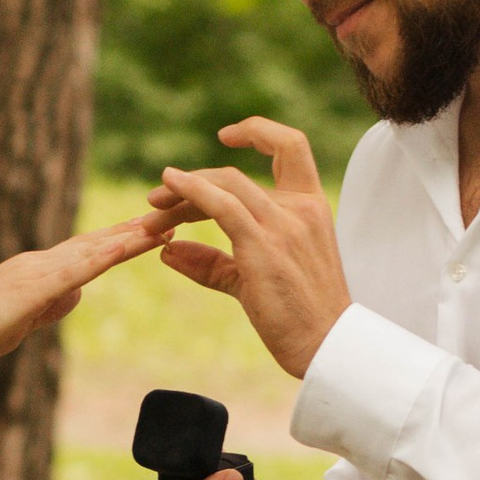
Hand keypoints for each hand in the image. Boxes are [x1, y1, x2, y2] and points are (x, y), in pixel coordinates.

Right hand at [0, 210, 168, 370]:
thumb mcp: (23, 320)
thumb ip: (49, 305)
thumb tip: (75, 295)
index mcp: (40, 272)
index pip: (90, 253)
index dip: (124, 240)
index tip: (155, 229)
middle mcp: (42, 262)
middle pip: (99, 242)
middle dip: (139, 228)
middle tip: (177, 211)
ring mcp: (38, 271)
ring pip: (95, 249)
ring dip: (133, 235)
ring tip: (168, 221)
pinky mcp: (34, 286)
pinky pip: (79, 268)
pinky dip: (107, 255)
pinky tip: (131, 246)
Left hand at [145, 123, 350, 381]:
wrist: (327, 348)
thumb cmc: (299, 317)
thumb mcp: (256, 279)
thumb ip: (214, 264)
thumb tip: (169, 252)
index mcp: (310, 207)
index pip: (291, 146)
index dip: (258, 131)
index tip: (226, 135)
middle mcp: (300, 209)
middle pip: (234, 175)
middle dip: (191, 182)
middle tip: (156, 200)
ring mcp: (284, 225)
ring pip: (224, 186)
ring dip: (181, 194)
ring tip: (152, 211)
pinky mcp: (263, 247)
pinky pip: (222, 205)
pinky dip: (193, 190)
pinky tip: (170, 187)